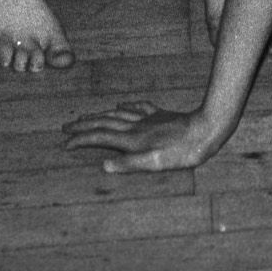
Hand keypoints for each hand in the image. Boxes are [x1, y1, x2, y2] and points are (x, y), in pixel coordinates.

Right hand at [63, 100, 223, 173]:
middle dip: (82, 125)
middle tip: (65, 127)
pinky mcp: (160, 115)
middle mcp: (136, 126)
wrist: (206, 129)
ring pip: (117, 114)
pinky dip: (125, 106)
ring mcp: (148, 118)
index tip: (65, 144)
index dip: (81, 140)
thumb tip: (104, 166)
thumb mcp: (156, 164)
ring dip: (98, 115)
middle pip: (103, 122)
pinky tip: (120, 104)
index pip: (99, 138)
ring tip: (84, 116)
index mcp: (132, 139)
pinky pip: (137, 107)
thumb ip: (129, 164)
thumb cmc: (182, 152)